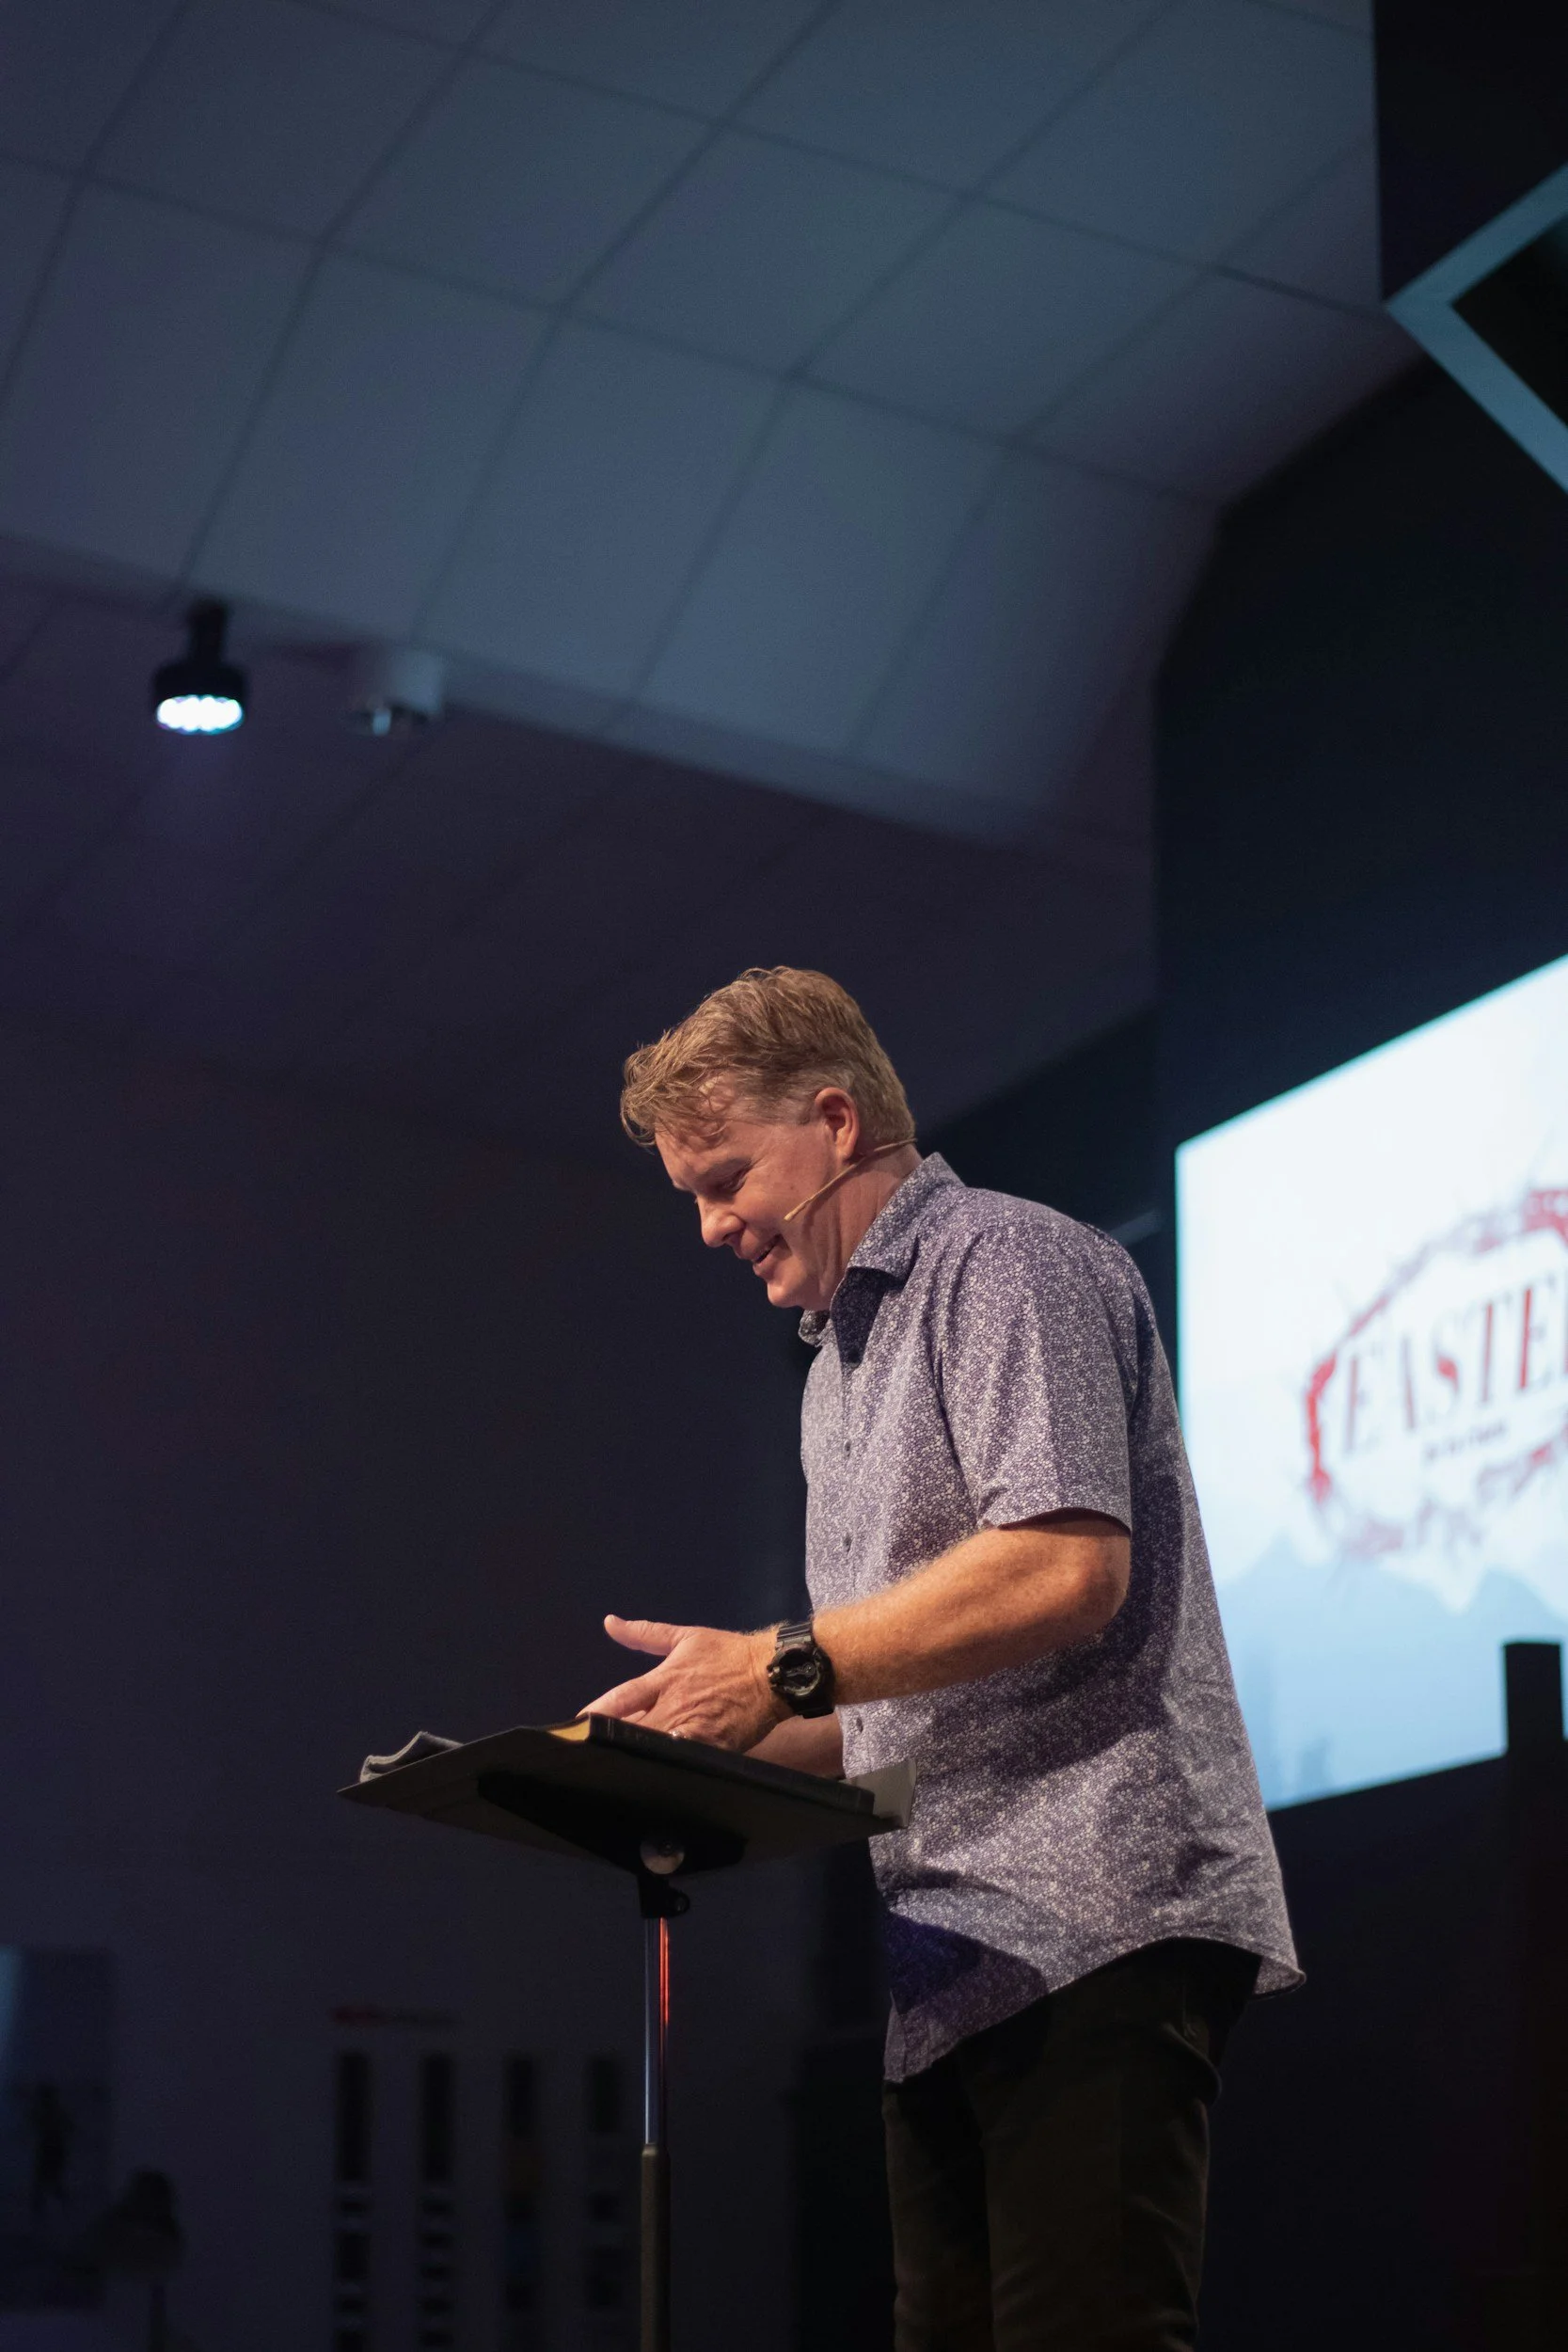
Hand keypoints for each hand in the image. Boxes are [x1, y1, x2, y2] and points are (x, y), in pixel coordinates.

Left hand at [580, 1615, 785, 1750]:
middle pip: (634, 1729)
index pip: (623, 1697)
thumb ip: (645, 1634)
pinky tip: (656, 1779)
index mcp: (665, 1679)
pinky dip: (671, 1768)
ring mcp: (695, 1729)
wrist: (774, 1672)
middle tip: (589, 1752)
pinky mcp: (714, 1748)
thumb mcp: (686, 1637)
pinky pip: (688, 1762)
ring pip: (657, 1748)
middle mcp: (675, 1705)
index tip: (576, 1723)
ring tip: (614, 1768)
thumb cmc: (727, 1653)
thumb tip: (609, 1622)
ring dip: (637, 1756)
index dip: (597, 1712)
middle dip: (611, 1740)